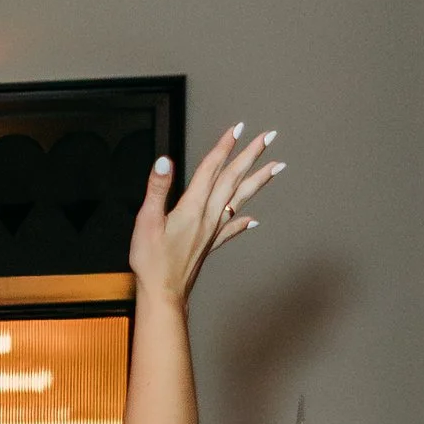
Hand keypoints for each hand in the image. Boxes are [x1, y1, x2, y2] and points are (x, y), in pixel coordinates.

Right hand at [129, 121, 284, 305]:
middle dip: (250, 155)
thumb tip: (164, 163)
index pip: (211, 169)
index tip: (237, 129)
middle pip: (233, 179)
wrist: (164, 294)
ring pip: (240, 199)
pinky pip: (232, 229)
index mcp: (193, 207)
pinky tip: (254, 220)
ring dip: (258, 181)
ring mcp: (212, 231)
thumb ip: (157, 189)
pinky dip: (243, 222)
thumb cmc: (152, 262)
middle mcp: (208, 216)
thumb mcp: (147, 221)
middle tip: (267, 137)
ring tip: (276, 167)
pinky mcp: (210, 245)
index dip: (224, 147)